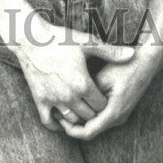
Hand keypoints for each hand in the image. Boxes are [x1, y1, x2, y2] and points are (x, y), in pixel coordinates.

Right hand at [15, 23, 134, 132]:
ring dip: (78, 117)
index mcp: (82, 84)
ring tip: (81, 107)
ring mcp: (53, 100)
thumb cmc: (59, 38)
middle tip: (94, 101)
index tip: (103, 93)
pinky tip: (62, 118)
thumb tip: (132, 55)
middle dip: (93, 110)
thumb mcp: (86, 42)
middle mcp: (69, 96)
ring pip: (71, 120)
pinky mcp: (40, 100)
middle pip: (88, 115)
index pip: (101, 105)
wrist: (30, 38)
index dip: (104, 100)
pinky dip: (57, 124)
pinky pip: (49, 122)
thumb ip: (110, 51)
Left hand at [57, 42, 162, 140]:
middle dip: (73, 126)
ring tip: (64, 108)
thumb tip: (72, 101)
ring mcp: (119, 114)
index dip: (71, 130)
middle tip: (57, 114)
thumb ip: (88, 93)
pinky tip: (78, 103)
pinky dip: (88, 115)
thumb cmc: (124, 67)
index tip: (58, 120)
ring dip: (81, 120)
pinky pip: (101, 118)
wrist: (145, 63)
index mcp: (113, 113)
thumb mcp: (103, 78)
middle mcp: (118, 118)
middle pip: (91, 131)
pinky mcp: (119, 108)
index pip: (88, 132)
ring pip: (95, 125)